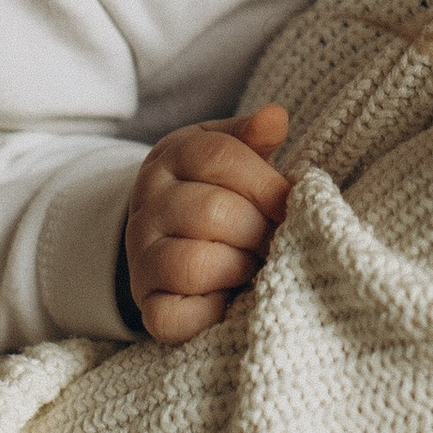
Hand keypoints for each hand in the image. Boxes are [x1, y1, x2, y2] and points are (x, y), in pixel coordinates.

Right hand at [123, 106, 291, 342]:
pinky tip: (229, 299)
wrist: (168, 238)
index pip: (218, 157)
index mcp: (170, 158)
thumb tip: (276, 117)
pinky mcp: (147, 306)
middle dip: (258, 229)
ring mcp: (141, 257)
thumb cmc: (217, 190)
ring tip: (254, 266)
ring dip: (239, 267)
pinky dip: (210, 313)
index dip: (265, 182)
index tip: (290, 203)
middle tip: (275, 240)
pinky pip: (173, 315)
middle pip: (212, 211)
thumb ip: (252, 137)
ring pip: (195, 263)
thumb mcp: (230, 152)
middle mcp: (148, 205)